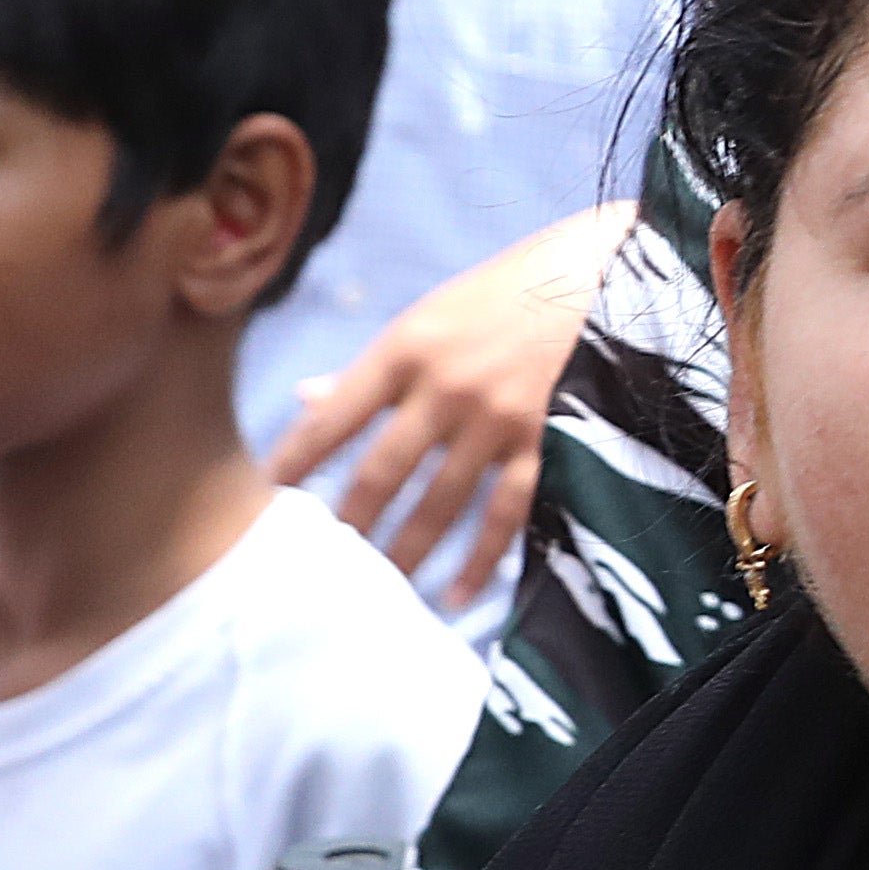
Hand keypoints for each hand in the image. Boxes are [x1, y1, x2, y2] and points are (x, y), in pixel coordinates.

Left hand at [269, 201, 628, 590]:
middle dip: (349, 520)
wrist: (600, 275)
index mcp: (408, 346)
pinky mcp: (545, 442)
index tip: (268, 492)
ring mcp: (497, 419)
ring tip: (382, 586)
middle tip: (324, 559)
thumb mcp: (430, 317)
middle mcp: (447, 386)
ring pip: (440, 503)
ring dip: (406, 550)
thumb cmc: (504, 296)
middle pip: (382, 470)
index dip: (299, 456)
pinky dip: (480, 561)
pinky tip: (455, 594)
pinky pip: (504, 515)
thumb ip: (372, 368)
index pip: (338, 414)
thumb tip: (306, 397)